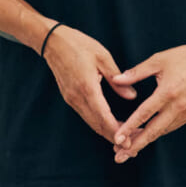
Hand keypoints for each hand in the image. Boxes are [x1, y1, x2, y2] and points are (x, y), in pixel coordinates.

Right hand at [42, 25, 133, 143]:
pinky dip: (99, 123)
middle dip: (114, 136)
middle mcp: (77, 97)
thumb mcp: (103, 57)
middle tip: (132, 144)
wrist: (53, 41)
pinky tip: (111, 125)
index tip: (129, 140)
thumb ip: (117, 79)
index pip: (103, 116)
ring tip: (125, 138)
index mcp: (87, 86)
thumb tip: (132, 96)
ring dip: (107, 131)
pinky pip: (86, 115)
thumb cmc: (79, 44)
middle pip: (97, 124)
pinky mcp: (69, 98)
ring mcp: (71, 99)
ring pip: (91, 122)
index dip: (116, 131)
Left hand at [110, 37, 185, 161]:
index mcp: (168, 91)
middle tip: (119, 157)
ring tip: (128, 148)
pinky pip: (170, 127)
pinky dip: (157, 132)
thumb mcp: (158, 60)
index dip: (129, 128)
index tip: (117, 139)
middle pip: (153, 131)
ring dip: (145, 140)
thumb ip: (136, 73)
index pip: (144, 114)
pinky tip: (145, 135)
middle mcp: (178, 105)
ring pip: (162, 131)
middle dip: (135, 145)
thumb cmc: (183, 57)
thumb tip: (115, 79)